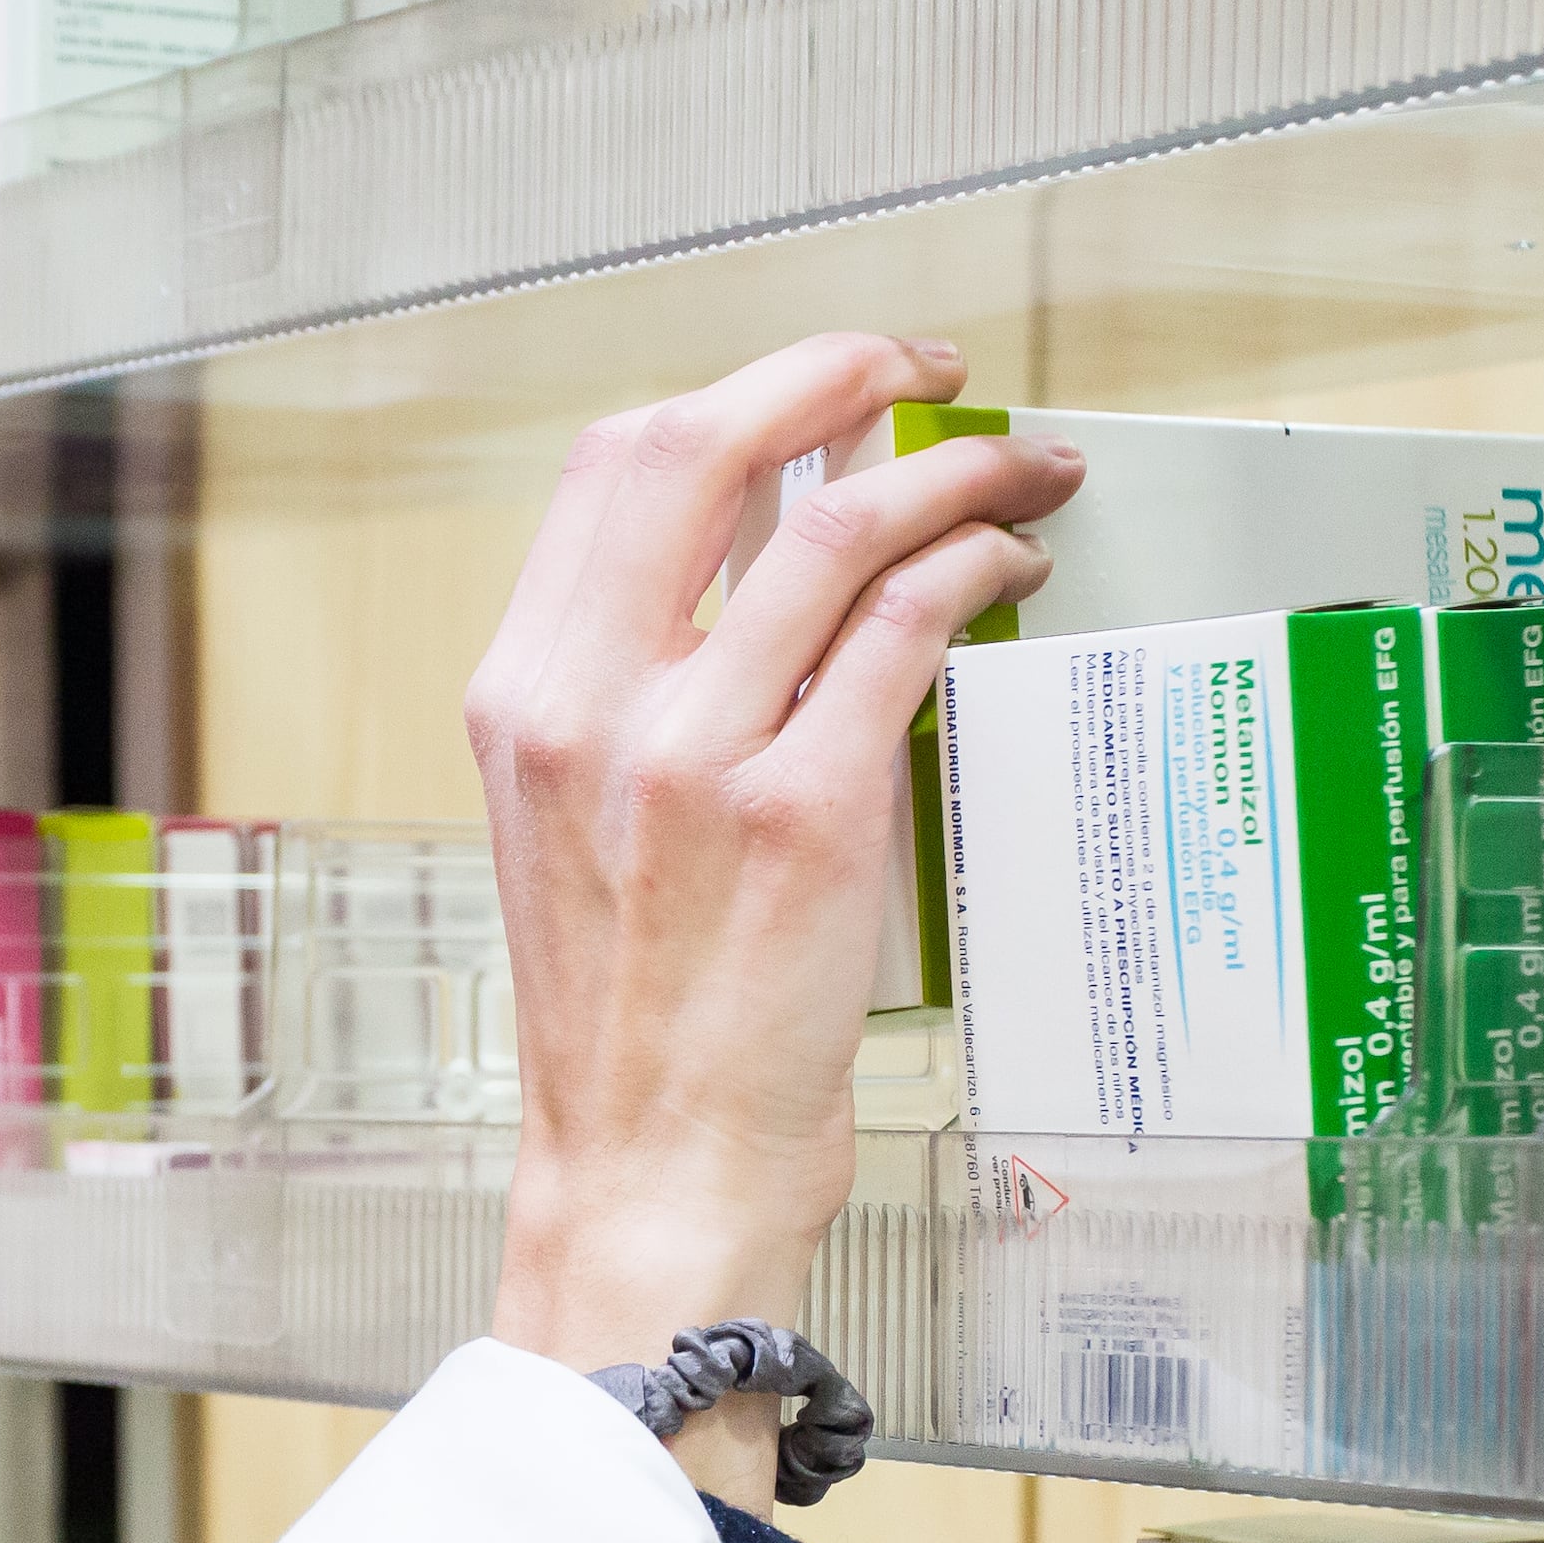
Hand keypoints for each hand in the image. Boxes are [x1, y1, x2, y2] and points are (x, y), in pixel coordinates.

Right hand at [466, 332, 1079, 1504]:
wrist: (653, 1169)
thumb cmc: (634, 1026)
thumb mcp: (578, 830)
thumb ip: (636, 695)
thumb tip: (761, 566)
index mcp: (526, 701)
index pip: (616, 466)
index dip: (737, 394)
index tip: (820, 389)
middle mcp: (593, 707)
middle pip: (708, 445)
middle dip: (836, 373)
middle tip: (925, 376)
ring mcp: (695, 756)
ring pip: (840, 523)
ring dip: (953, 470)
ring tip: (1017, 474)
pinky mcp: (806, 812)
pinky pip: (912, 627)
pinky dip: (977, 570)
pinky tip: (1010, 577)